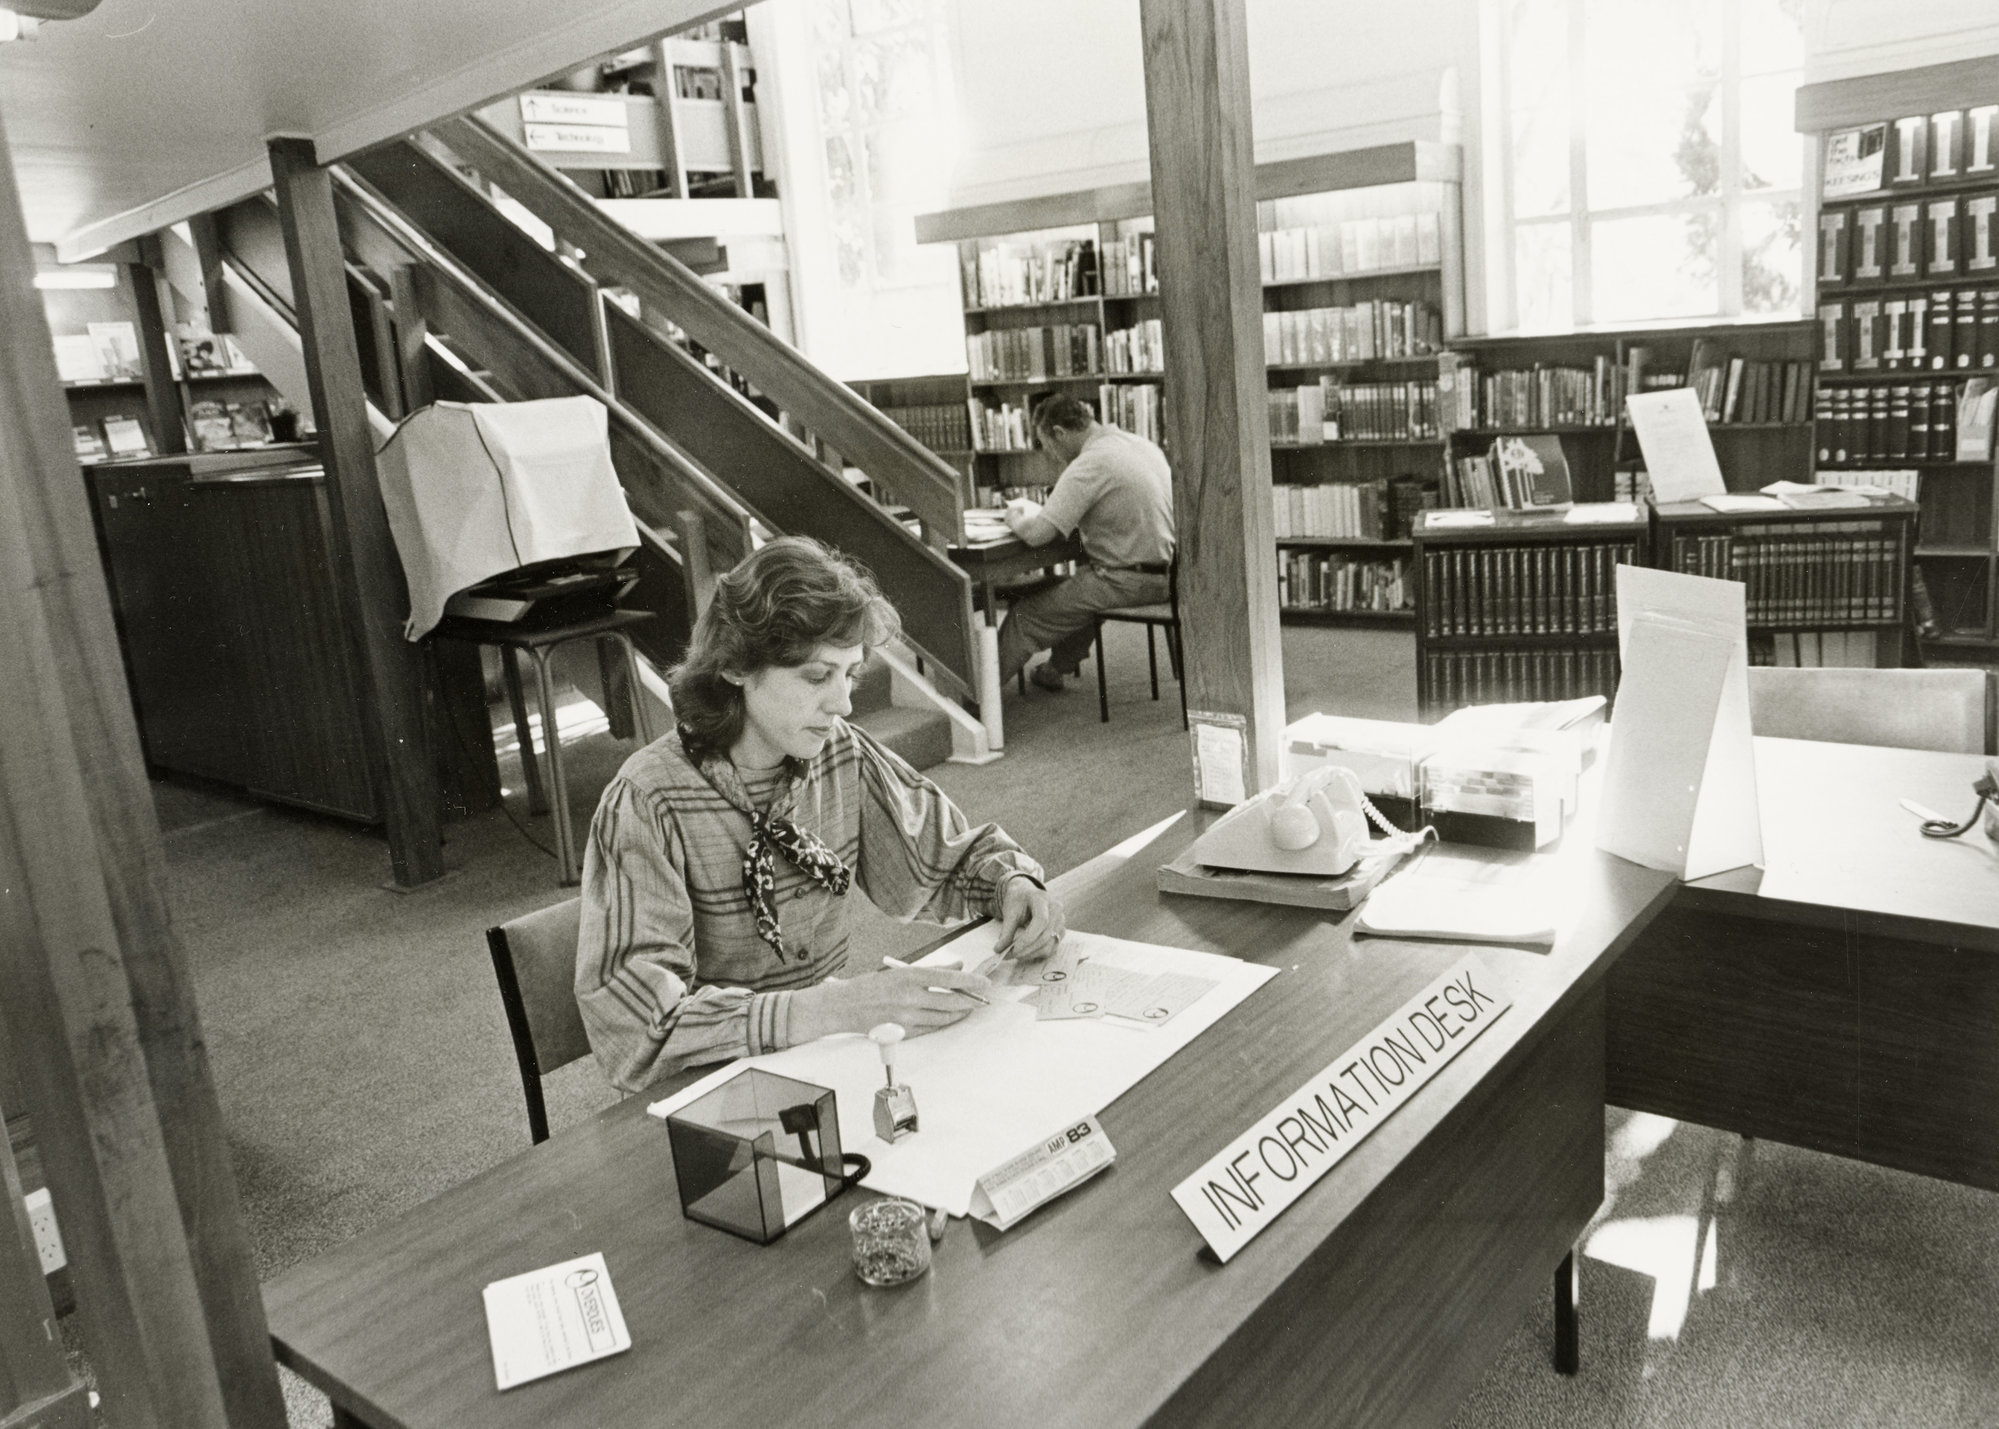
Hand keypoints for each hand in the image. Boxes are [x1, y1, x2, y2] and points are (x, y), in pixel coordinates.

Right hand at [789, 967, 993, 1043]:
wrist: (845, 1006)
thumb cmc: (871, 986)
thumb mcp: (901, 972)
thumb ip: (932, 971)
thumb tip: (957, 967)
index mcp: (909, 977)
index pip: (949, 979)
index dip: (970, 982)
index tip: (984, 982)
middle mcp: (909, 997)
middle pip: (951, 1002)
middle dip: (971, 1001)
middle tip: (981, 998)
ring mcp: (907, 1018)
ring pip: (944, 1018)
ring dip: (959, 1013)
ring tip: (967, 1008)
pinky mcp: (904, 1033)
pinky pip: (931, 1029)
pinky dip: (943, 1023)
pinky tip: (948, 1017)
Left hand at [994, 876, 1065, 962]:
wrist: (1027, 896)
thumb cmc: (1018, 902)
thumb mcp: (1009, 912)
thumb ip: (1006, 931)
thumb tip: (999, 950)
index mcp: (1042, 899)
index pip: (1041, 921)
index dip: (1028, 937)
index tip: (1014, 949)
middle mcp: (1056, 909)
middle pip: (1045, 935)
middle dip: (1027, 949)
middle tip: (1009, 955)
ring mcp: (1061, 922)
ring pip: (1049, 945)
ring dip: (1031, 954)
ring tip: (1014, 955)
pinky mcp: (1060, 932)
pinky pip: (1051, 948)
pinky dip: (1036, 954)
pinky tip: (1024, 953)